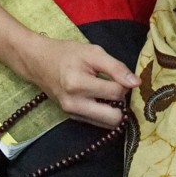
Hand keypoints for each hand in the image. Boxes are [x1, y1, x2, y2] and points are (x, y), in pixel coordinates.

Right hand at [0, 0, 138, 128]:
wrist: (39, 62)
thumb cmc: (66, 53)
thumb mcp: (93, 52)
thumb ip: (116, 68)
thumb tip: (136, 83)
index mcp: (79, 84)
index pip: (117, 93)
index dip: (124, 83)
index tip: (120, 74)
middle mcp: (74, 105)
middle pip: (114, 118)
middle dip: (121, 103)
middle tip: (117, 87)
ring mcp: (72, 114)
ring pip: (107, 124)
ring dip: (114, 110)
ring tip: (108, 92)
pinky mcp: (72, 118)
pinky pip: (97, 123)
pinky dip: (104, 112)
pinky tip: (100, 98)